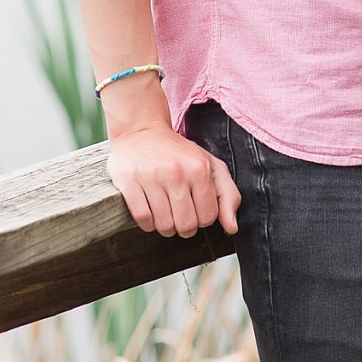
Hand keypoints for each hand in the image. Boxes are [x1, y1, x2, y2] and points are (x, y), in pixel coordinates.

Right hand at [106, 123, 240, 237]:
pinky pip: (142, 218)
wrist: (142, 132)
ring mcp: (151, 177)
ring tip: (166, 215)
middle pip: (186, 225)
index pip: (208, 217)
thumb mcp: (212, 166)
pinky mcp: (129, 181)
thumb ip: (228, 196)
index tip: (197, 211)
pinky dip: (147, 224)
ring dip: (165, 227)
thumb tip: (232, 228)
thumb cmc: (180, 154)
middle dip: (185, 228)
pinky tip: (151, 213)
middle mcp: (177, 173)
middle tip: (180, 217)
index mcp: (201, 169)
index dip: (203, 220)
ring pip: (163, 225)